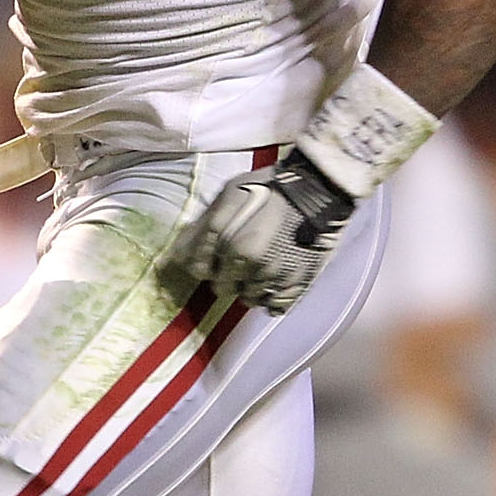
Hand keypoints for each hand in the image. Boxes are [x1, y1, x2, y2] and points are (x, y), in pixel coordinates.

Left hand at [167, 151, 356, 313]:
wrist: (318, 190)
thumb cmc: (271, 188)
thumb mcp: (229, 195)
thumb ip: (204, 227)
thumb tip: (178, 254)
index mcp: (234, 248)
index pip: (202, 272)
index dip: (207, 263)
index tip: (216, 255)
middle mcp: (253, 269)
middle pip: (225, 289)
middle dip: (228, 277)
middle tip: (241, 259)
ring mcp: (277, 280)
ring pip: (250, 300)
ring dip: (251, 287)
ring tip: (262, 266)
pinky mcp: (298, 286)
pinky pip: (276, 308)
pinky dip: (272, 298)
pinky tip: (275, 281)